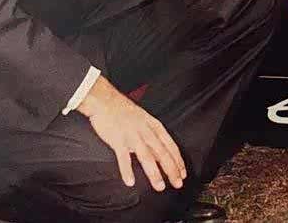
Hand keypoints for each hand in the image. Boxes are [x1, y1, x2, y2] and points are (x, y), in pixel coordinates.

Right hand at [77, 76, 185, 191]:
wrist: (105, 100)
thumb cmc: (124, 111)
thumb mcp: (144, 120)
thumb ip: (152, 136)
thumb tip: (160, 154)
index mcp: (153, 125)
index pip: (170, 145)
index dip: (177, 160)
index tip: (183, 173)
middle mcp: (145, 130)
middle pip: (162, 152)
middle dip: (171, 169)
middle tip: (178, 184)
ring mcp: (132, 135)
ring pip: (146, 156)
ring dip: (154, 173)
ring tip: (160, 186)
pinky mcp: (117, 139)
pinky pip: (123, 157)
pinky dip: (127, 170)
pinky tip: (130, 182)